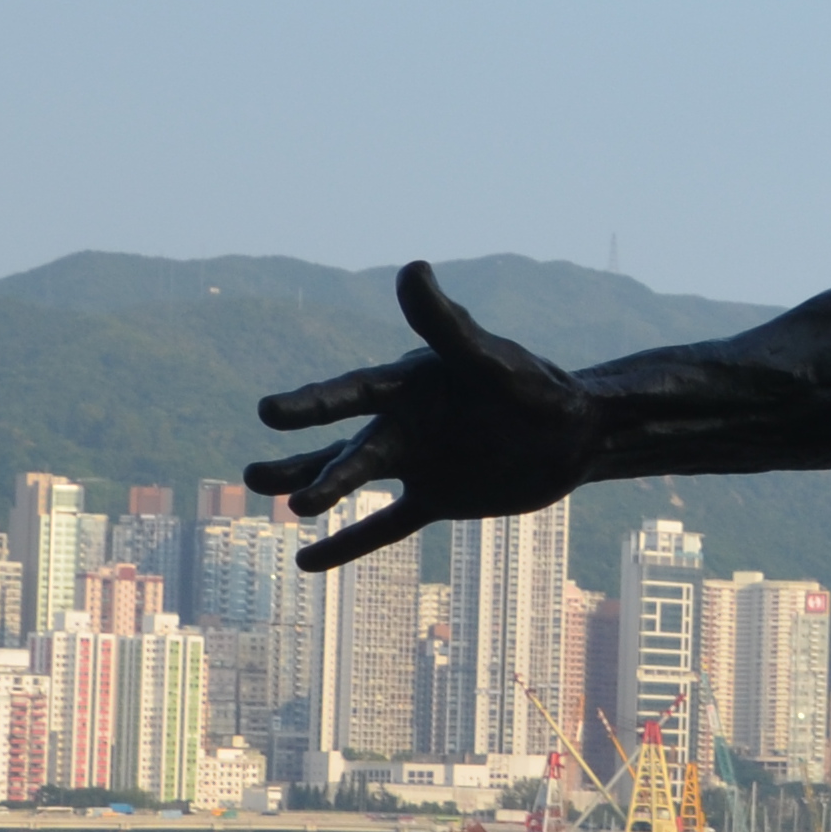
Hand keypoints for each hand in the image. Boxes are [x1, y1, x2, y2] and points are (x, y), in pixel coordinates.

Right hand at [241, 262, 599, 571]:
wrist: (576, 434)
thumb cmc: (537, 388)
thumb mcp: (493, 362)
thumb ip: (449, 326)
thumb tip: (412, 268)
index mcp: (411, 383)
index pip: (355, 393)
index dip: (314, 403)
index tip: (268, 412)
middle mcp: (404, 422)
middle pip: (349, 448)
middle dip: (308, 465)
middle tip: (255, 480)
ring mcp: (416, 463)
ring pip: (355, 480)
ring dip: (316, 490)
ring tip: (271, 500)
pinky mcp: (435, 499)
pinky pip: (386, 528)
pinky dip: (349, 546)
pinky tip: (306, 563)